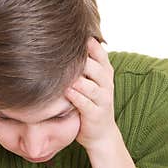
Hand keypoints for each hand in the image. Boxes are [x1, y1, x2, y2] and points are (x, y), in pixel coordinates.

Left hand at [65, 38, 122, 152]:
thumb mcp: (91, 81)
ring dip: (77, 79)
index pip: (99, 52)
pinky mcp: (96, 114)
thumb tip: (63, 41)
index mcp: (105, 71)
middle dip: (79, 59)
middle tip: (61, 51)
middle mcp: (106, 83)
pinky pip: (85, 103)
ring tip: (62, 72)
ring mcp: (103, 99)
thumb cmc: (90, 103)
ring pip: (91, 85)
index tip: (69, 33)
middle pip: (95, 66)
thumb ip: (84, 64)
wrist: (101, 134)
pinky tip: (65, 91)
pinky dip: (76, 97)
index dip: (87, 43)